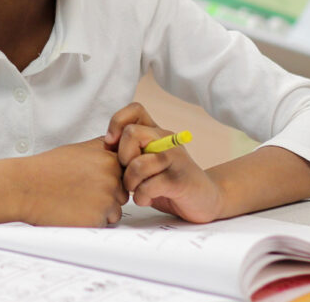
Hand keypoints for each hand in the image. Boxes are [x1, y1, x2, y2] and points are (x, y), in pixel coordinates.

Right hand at [16, 138, 127, 226]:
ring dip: (99, 211)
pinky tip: (72, 212)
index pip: (125, 175)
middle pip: (121, 195)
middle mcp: (111, 177)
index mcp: (109, 158)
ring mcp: (106, 198)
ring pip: (114, 212)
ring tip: (75, 201)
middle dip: (105, 197)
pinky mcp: (97, 218)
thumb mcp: (79, 149)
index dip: (107, 180)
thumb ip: (104, 151)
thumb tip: (122, 154)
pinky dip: (90, 222)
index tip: (89, 180)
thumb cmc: (48, 169)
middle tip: (79, 192)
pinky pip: (103, 225)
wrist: (25, 187)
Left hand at [105, 103, 222, 222]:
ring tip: (136, 190)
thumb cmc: (169, 181)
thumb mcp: (148, 161)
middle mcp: (167, 141)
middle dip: (122, 158)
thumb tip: (104, 148)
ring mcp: (175, 160)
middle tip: (127, 173)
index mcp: (157, 133)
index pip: (135, 110)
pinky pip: (149, 186)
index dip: (117, 123)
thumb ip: (130, 152)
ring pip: (138, 164)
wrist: (206, 199)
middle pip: (131, 133)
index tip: (111, 145)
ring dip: (130, 182)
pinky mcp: (179, 181)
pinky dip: (141, 197)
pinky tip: (146, 199)